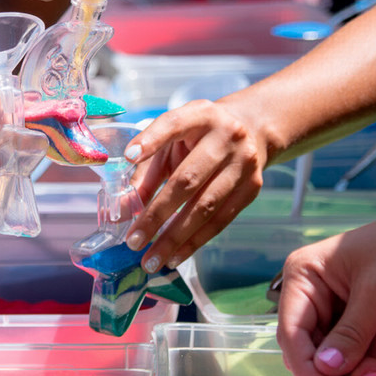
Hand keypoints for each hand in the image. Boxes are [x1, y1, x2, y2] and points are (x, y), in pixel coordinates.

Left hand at [120, 98, 267, 271]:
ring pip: (205, 207)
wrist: (251, 130)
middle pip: (188, 179)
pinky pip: (221, 221)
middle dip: (157, 214)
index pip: (173, 124)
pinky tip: (175, 256)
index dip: (150, 140)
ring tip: (151, 259)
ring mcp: (244, 164)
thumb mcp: (172, 141)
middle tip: (133, 240)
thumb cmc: (198, 138)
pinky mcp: (252, 188)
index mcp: (200, 115)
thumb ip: (146, 169)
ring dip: (175, 237)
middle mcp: (226, 137)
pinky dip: (195, 241)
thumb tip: (122, 209)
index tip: (128, 157)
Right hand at [276, 204, 375, 375]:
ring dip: (367, 360)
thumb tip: (326, 369)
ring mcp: (338, 313)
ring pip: (338, 360)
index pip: (292, 332)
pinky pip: (361, 357)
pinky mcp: (362, 324)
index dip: (306, 365)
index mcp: (304, 278)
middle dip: (343, 366)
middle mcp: (314, 297)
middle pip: (311, 352)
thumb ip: (351, 334)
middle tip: (372, 370)